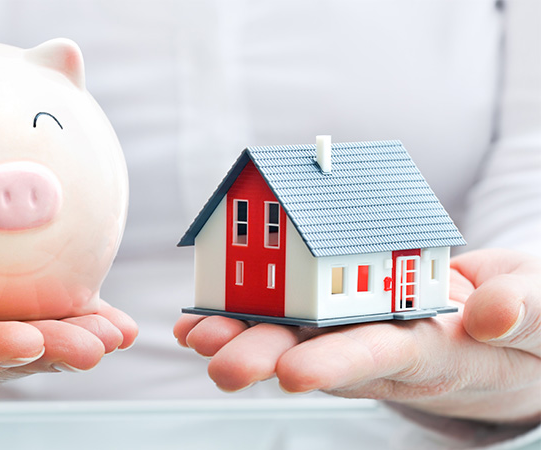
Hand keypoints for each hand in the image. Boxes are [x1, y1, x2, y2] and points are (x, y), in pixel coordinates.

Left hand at [174, 248, 540, 423]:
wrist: (505, 324)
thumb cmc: (528, 322)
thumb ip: (526, 312)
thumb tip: (489, 313)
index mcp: (440, 352)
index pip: (387, 357)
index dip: (341, 364)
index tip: (295, 374)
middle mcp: (388, 350)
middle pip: (324, 355)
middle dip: (269, 358)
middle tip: (219, 364)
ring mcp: (361, 334)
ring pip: (298, 338)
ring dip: (244, 337)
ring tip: (197, 336)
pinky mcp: (343, 318)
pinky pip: (292, 317)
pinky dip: (246, 315)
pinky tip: (203, 319)